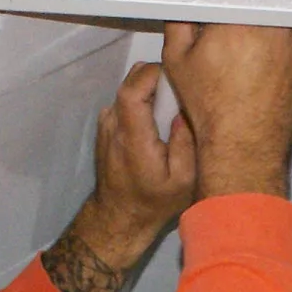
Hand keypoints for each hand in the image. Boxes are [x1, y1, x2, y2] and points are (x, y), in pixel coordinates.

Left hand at [69, 61, 197, 272]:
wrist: (119, 217)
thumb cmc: (153, 202)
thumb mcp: (182, 182)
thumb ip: (186, 144)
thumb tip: (186, 111)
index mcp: (133, 137)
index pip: (134, 89)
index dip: (155, 74)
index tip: (178, 80)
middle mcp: (113, 125)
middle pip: (131, 81)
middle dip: (157, 78)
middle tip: (179, 95)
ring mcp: (106, 124)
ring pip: (128, 88)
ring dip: (151, 90)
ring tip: (170, 110)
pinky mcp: (105, 126)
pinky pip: (125, 100)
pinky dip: (142, 101)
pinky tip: (156, 121)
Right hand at [161, 22, 291, 199]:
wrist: (246, 147)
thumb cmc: (216, 112)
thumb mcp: (178, 60)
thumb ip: (180, 22)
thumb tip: (186, 12)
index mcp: (237, 16)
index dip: (215, 14)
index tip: (211, 26)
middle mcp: (269, 23)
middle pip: (250, 6)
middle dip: (236, 21)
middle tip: (223, 46)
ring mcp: (290, 39)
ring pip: (268, 22)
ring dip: (255, 34)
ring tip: (239, 64)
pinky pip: (284, 41)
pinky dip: (271, 50)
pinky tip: (255, 72)